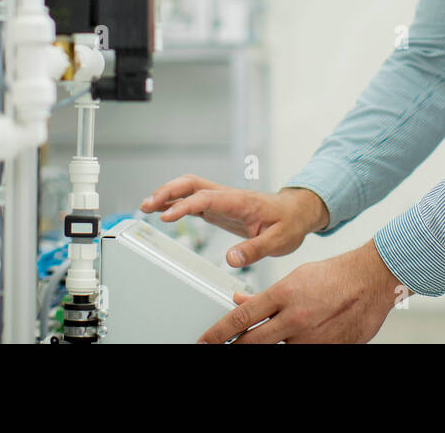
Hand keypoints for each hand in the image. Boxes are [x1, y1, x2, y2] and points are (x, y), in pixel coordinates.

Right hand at [140, 174, 327, 266]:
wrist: (297, 212)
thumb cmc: (290, 223)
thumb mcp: (279, 241)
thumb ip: (255, 250)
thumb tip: (230, 260)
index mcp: (240, 201)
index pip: (206, 198)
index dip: (184, 205)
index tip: (167, 217)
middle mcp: (227, 196)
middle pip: (191, 184)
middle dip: (167, 191)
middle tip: (147, 205)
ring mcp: (222, 200)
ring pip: (189, 188)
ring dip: (168, 194)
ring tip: (146, 207)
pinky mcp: (220, 208)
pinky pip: (193, 200)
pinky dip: (175, 203)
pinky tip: (163, 211)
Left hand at [199, 240, 405, 343]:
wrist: (371, 281)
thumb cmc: (335, 275)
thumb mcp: (294, 278)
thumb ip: (266, 295)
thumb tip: (240, 302)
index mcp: (283, 295)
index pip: (241, 318)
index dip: (218, 333)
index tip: (205, 341)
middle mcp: (294, 319)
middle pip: (252, 342)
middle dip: (234, 347)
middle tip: (221, 348)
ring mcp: (310, 338)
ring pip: (277, 349)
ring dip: (270, 344)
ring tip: (276, 333)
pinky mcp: (326, 349)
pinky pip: (301, 351)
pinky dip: (295, 345)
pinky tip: (303, 335)